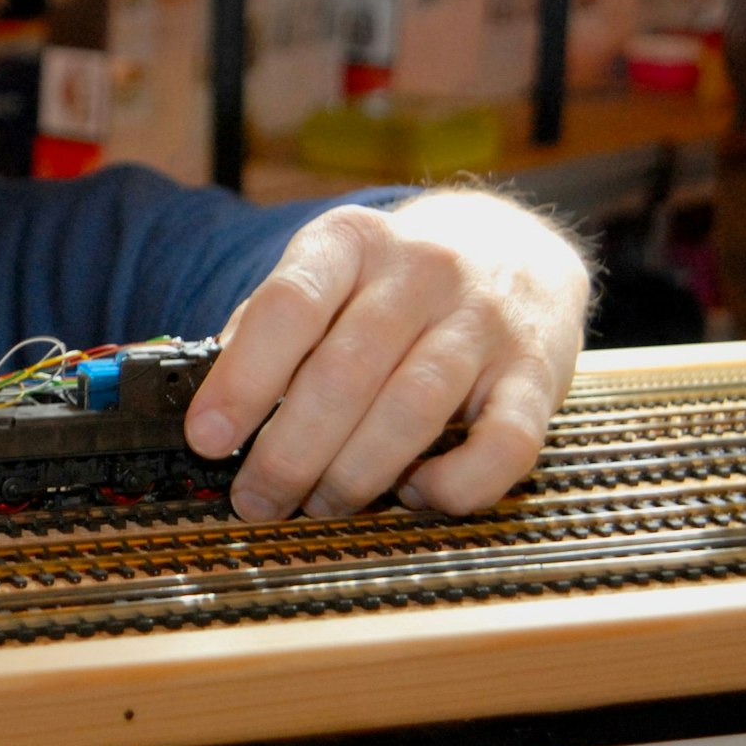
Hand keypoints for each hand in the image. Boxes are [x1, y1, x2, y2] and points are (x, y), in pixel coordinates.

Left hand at [182, 191, 590, 519]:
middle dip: (289, 453)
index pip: (289, 306)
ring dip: (357, 474)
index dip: (242, 379)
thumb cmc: (393, 283)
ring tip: (322, 504)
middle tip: (257, 499)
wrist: (514, 248)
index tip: (207, 438)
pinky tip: (416, 494)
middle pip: (346, 371)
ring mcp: (486, 320)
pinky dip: (455, 485)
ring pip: (414, 408)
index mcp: (352, 241)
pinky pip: (504, 443)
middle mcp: (423, 270)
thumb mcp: (326, 274)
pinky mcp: (538, 373)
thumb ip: (267, 327)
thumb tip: (208, 400)